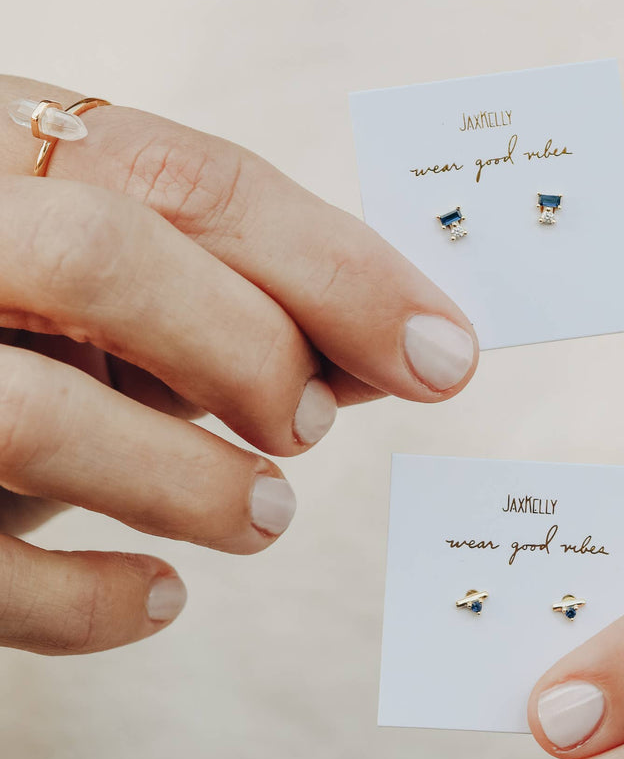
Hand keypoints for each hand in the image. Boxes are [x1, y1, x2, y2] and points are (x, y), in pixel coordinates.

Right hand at [0, 75, 476, 655]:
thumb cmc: (26, 336)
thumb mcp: (118, 301)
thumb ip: (239, 304)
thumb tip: (403, 341)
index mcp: (2, 156)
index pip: (183, 176)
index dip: (336, 267)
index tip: (444, 348)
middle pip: (104, 256)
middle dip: (252, 348)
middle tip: (313, 424)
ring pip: (42, 413)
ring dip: (196, 482)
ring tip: (264, 516)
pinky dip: (92, 602)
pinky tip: (160, 598)